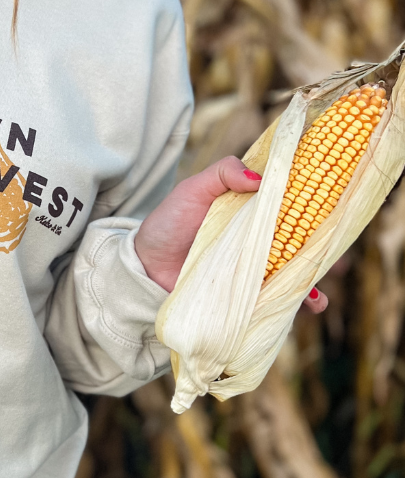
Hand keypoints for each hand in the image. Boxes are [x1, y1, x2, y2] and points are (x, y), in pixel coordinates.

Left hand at [134, 155, 327, 311]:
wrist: (145, 268)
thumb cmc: (168, 223)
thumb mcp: (192, 190)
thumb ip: (222, 174)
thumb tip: (260, 179)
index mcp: (249, 208)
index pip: (286, 200)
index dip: (309, 197)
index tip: (332, 196)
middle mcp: (257, 236)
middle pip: (298, 236)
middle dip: (320, 242)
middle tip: (333, 244)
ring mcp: (254, 264)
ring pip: (293, 268)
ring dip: (312, 275)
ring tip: (320, 283)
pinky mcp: (247, 291)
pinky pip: (277, 296)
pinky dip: (298, 301)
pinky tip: (311, 303)